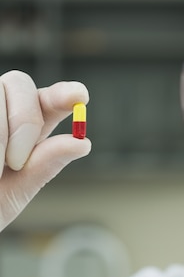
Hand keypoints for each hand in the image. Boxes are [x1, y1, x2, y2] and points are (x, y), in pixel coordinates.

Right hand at [0, 70, 90, 230]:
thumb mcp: (13, 193)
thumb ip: (43, 167)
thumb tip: (83, 143)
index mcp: (23, 132)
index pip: (47, 102)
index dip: (63, 94)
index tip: (79, 95)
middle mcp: (0, 111)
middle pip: (19, 83)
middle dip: (25, 120)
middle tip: (16, 162)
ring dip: (0, 134)